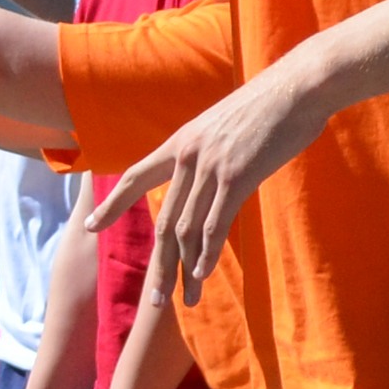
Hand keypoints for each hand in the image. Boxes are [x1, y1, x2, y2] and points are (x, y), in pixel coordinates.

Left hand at [93, 61, 325, 299]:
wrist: (298, 87)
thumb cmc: (268, 107)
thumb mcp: (223, 128)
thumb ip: (208, 154)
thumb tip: (208, 179)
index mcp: (179, 143)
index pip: (134, 177)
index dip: (112, 204)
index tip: (91, 227)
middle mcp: (187, 157)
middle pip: (163, 222)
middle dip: (158, 265)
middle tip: (155, 300)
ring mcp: (210, 167)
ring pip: (186, 230)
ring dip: (185, 270)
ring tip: (187, 298)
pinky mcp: (237, 176)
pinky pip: (215, 223)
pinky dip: (206, 253)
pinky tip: (201, 274)